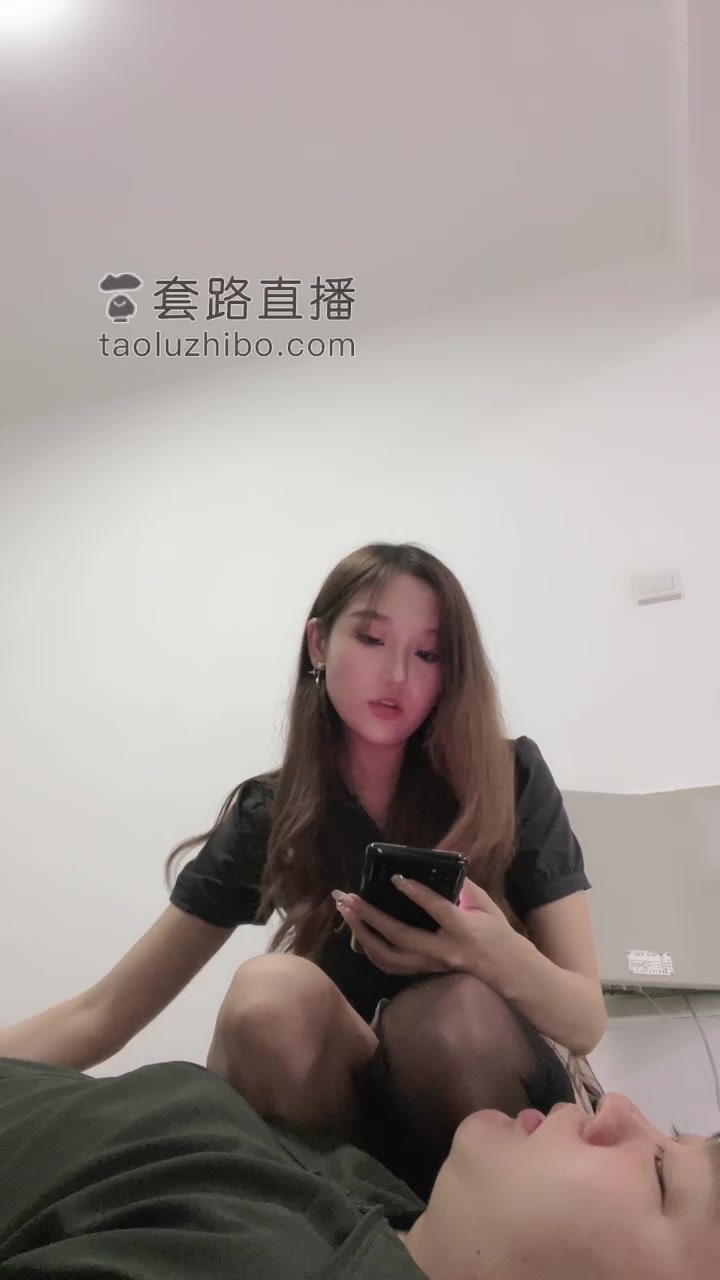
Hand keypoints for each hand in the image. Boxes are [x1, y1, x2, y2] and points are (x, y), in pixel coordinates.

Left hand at [332, 876, 521, 984]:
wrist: (503, 969)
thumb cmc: (496, 932)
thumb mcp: (487, 905)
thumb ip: (465, 887)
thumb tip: (442, 866)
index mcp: (462, 930)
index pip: (437, 911)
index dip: (416, 893)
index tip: (396, 878)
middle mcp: (441, 950)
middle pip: (399, 936)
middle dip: (370, 916)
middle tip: (349, 897)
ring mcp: (428, 964)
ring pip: (387, 955)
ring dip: (362, 933)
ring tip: (346, 911)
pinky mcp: (420, 971)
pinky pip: (388, 964)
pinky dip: (369, 947)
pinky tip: (357, 930)